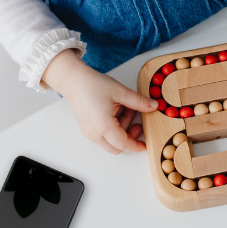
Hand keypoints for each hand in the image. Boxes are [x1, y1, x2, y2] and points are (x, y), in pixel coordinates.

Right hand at [42, 50, 157, 153]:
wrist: (73, 80)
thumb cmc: (92, 85)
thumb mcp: (121, 92)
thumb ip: (139, 102)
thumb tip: (153, 107)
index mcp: (103, 126)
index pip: (124, 144)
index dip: (136, 145)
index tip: (144, 144)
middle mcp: (94, 133)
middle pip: (117, 147)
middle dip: (129, 138)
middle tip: (137, 123)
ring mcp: (88, 132)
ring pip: (110, 141)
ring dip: (121, 130)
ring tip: (124, 109)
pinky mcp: (86, 128)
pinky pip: (102, 135)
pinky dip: (112, 128)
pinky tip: (115, 111)